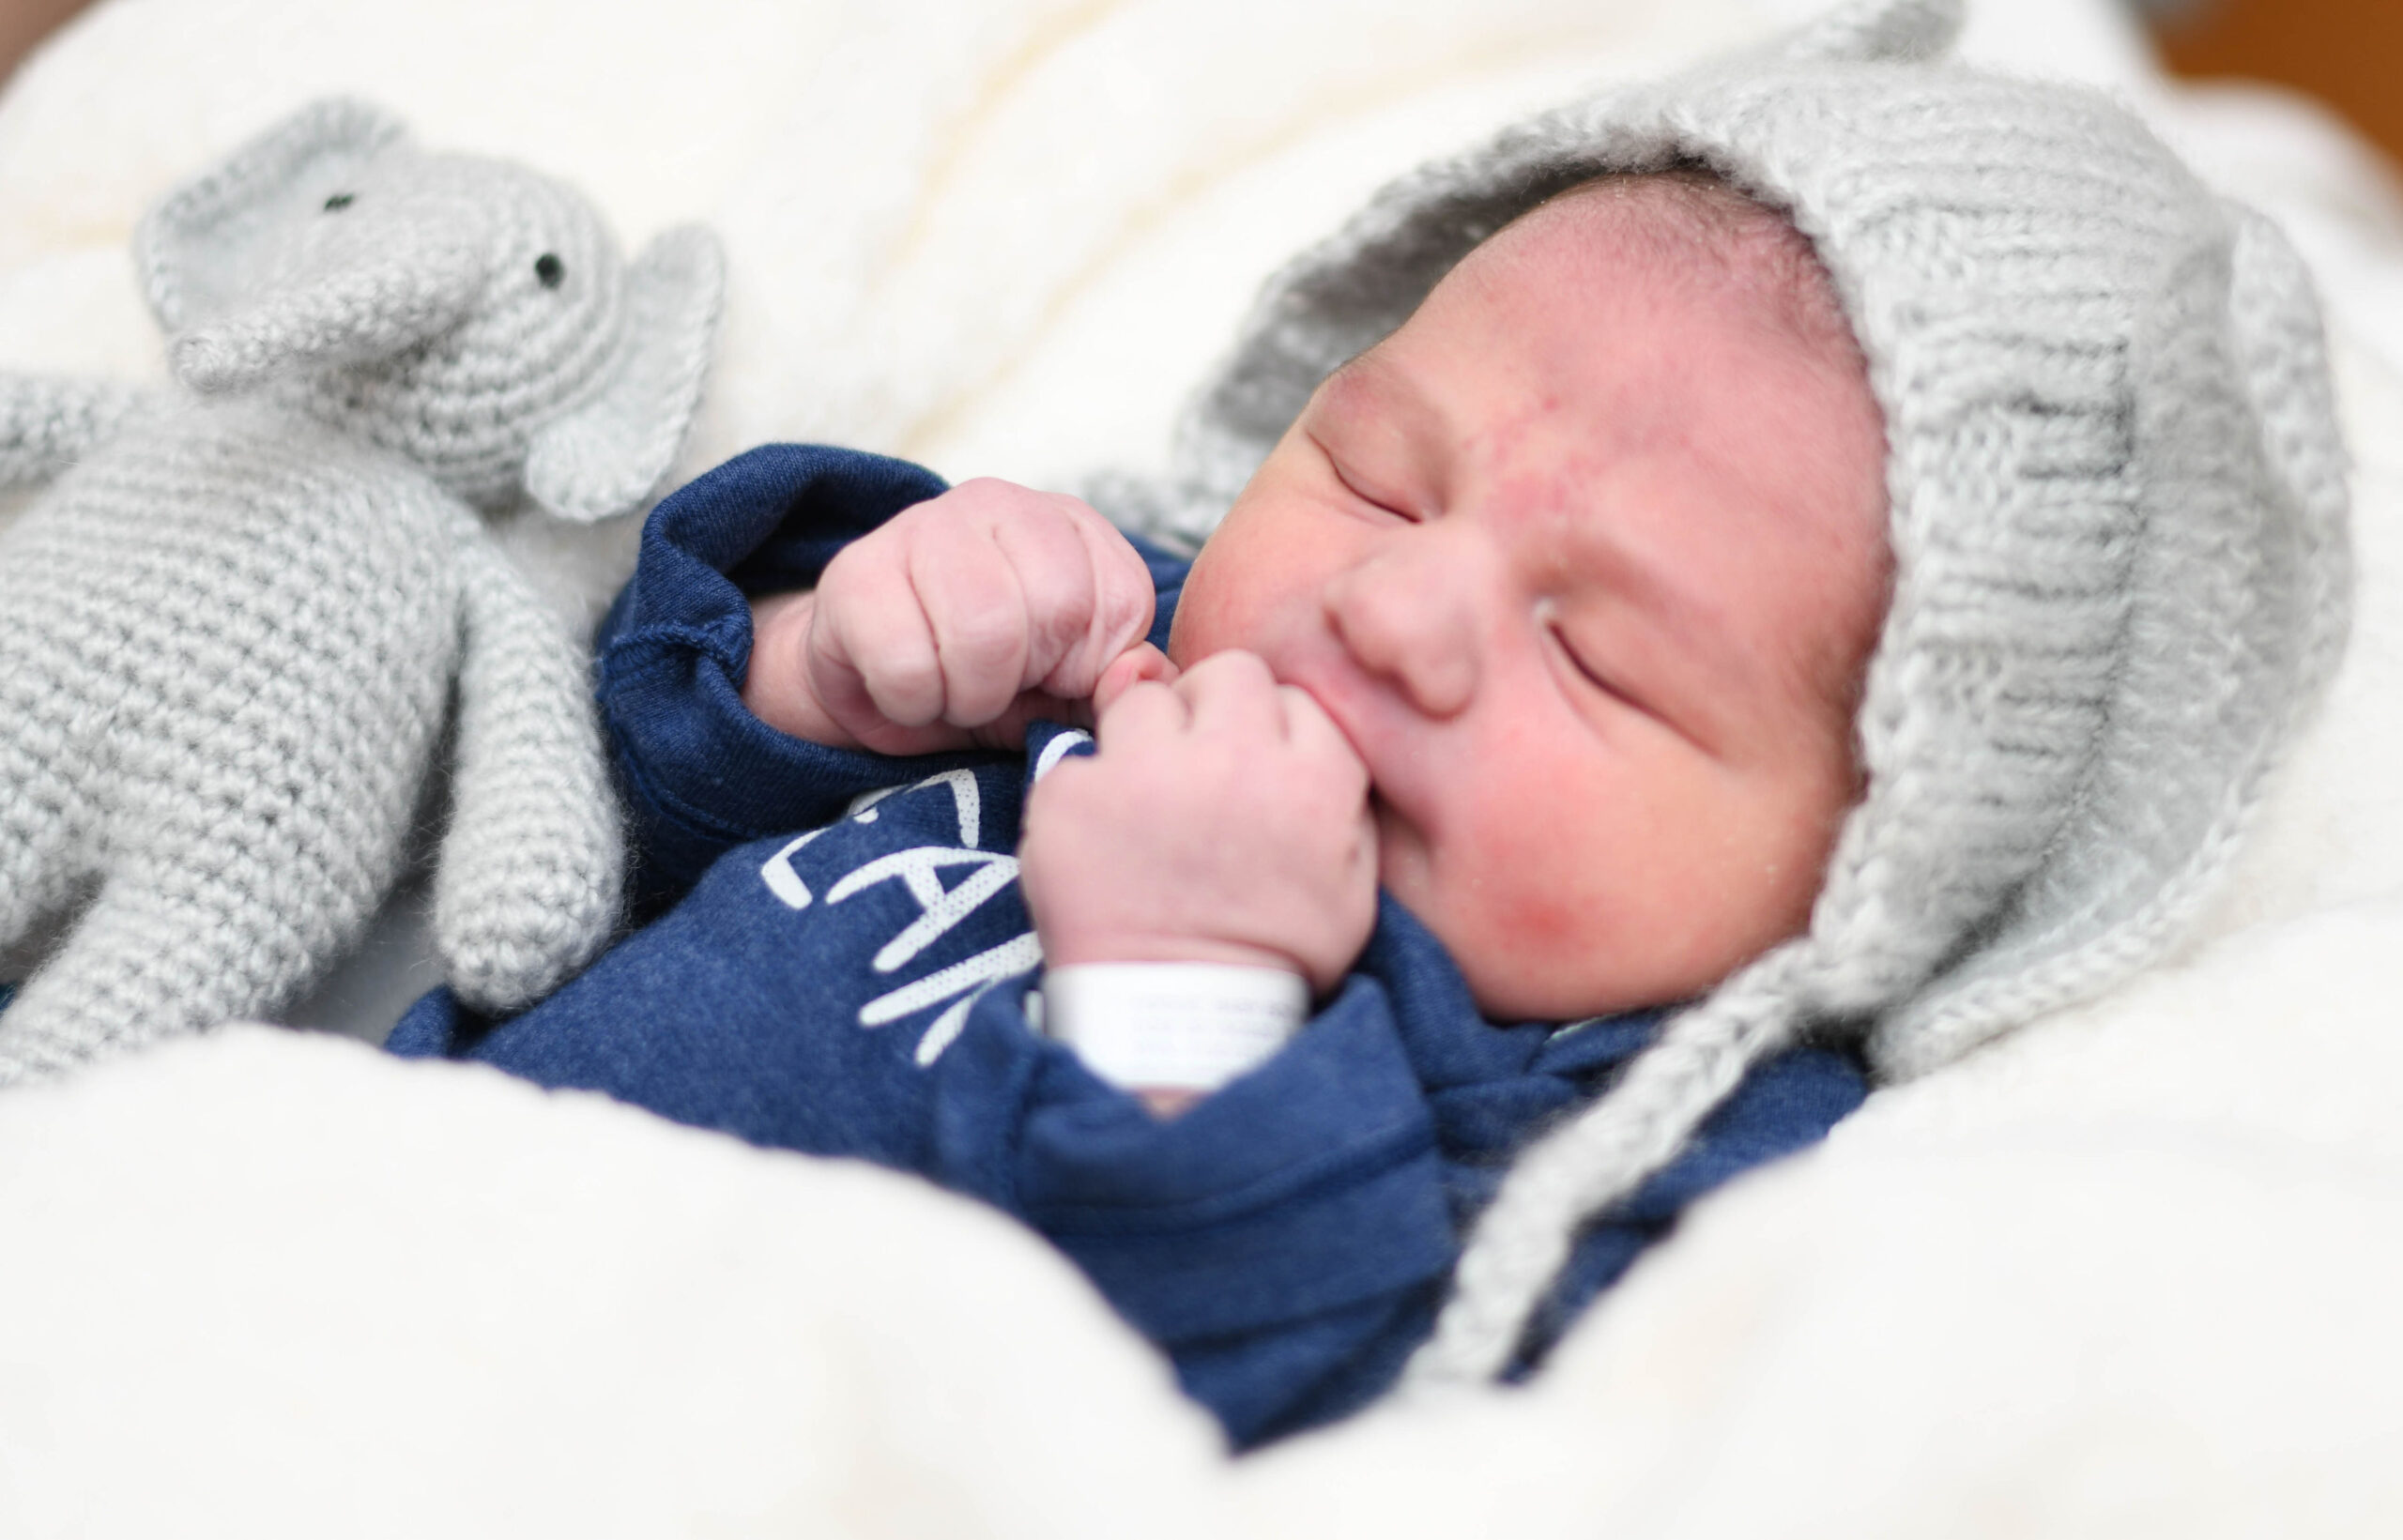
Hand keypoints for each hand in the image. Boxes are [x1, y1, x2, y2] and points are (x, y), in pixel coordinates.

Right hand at [743, 479, 1166, 754]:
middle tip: (994, 686)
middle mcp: (1001, 503)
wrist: (875, 687)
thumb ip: (1120, 685)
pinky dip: (913, 703)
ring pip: (983, 629)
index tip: (1051, 674)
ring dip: (969, 695)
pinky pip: (907, 664)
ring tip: (953, 692)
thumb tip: (1139, 675)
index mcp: (1072, 525)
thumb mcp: (1070, 690)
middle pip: (1057, 606)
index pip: (1122, 597)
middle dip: (1029, 677)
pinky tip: (908, 689)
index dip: (1088, 665)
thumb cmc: (989, 682)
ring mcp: (923, 525)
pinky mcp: (855, 571)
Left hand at [1019, 650, 1377, 993]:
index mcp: (1312, 777)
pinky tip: (1105, 846)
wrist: (1177, 1021)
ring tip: (1150, 805)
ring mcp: (1144, 773)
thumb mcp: (1354, 881)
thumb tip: (1308, 724)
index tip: (1255, 769)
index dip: (1270, 727)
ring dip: (1146, 738)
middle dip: (1213, 709)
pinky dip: (1089, 797)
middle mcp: (1231, 758)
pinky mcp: (1072, 796)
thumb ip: (1341, 790)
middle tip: (1202, 768)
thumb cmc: (1273, 954)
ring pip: (1143, 698)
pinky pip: (1079, 761)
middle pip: (1224, 673)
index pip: (1291, 693)